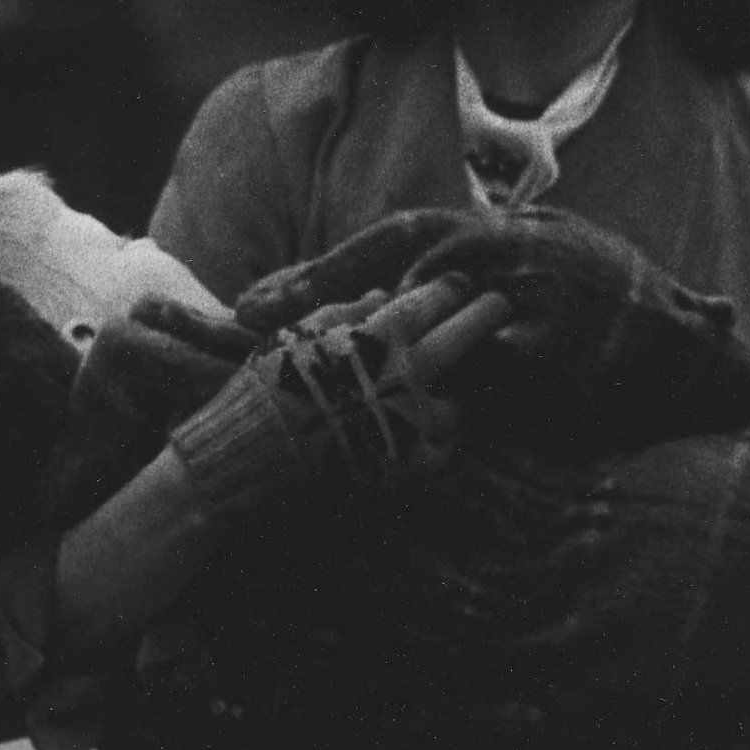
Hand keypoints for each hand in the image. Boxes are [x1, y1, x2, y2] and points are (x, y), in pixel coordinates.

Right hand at [168, 275, 512, 519]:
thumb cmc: (267, 386)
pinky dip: (443, 437)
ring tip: (472, 374)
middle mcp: (405, 377)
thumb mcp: (302, 334)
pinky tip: (440, 428)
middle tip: (501, 305)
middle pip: (464, 339)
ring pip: (461, 401)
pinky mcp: (405, 467)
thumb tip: (383, 296)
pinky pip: (442, 450)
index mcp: (380, 337)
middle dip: (487, 316)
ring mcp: (410, 425)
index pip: (432, 301)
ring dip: (468, 384)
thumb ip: (348, 312)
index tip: (461, 282)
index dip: (450, 288)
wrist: (248, 457)